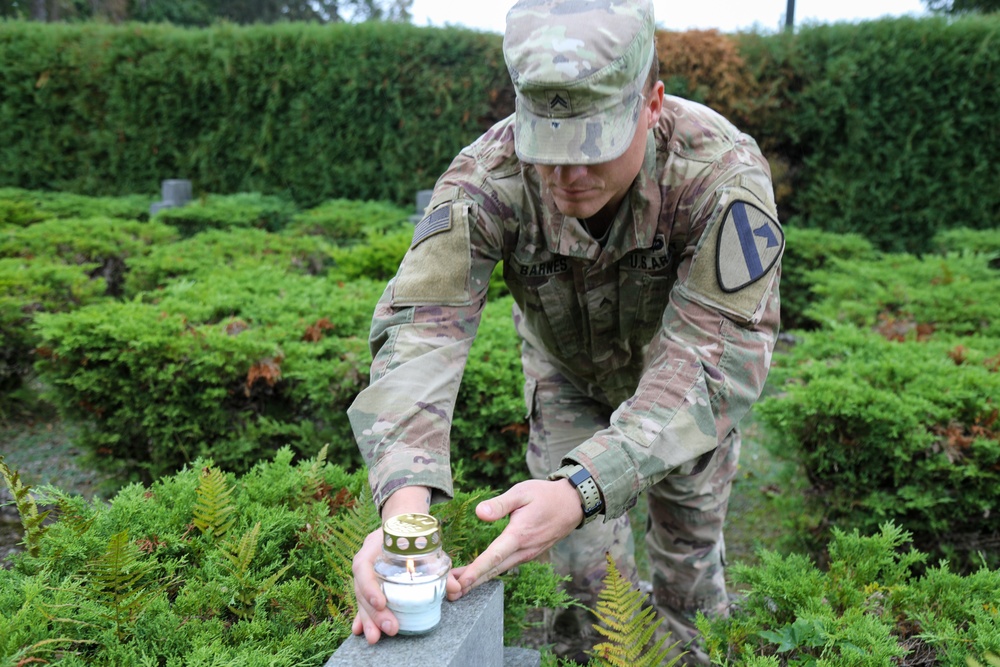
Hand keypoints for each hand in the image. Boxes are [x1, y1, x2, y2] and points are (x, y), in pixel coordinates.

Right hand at [351, 486, 454, 643]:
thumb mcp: (425, 546)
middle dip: (374, 613)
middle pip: (362, 589)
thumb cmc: (411, 536)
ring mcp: (364, 575)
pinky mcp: (367, 586)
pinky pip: (362, 603)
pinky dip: (362, 618)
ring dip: (368, 620)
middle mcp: (365, 562)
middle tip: (391, 628)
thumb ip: (440, 566)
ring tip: (375, 638)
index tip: (381, 603)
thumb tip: (457, 588)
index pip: (364, 567)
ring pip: (361, 600)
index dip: (370, 586)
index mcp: (374, 547)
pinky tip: (361, 631)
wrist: (400, 525)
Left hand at [449, 478, 582, 598]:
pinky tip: (478, 576)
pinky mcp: (528, 554)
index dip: (475, 570)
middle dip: (471, 583)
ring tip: (457, 587)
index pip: (493, 556)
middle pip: (493, 570)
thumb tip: (479, 512)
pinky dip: (490, 573)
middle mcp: (524, 550)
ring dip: (479, 580)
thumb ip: (500, 503)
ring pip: (499, 570)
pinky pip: (506, 566)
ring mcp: (528, 554)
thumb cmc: (545, 495)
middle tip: (449, 593)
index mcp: (519, 534)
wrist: (573, 504)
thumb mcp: (522, 492)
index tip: (460, 582)